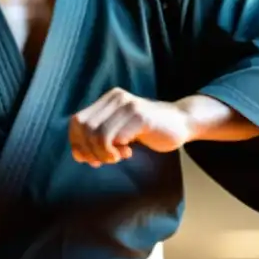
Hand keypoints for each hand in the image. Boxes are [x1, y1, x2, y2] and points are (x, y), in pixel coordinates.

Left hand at [69, 88, 192, 167]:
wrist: (181, 122)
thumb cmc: (147, 130)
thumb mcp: (119, 132)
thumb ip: (98, 139)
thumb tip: (78, 155)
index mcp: (107, 99)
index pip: (77, 121)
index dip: (77, 142)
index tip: (88, 157)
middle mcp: (116, 98)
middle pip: (85, 128)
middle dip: (90, 151)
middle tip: (104, 161)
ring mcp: (128, 106)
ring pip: (98, 135)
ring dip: (104, 154)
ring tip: (117, 157)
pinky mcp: (140, 117)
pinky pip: (116, 138)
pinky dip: (116, 152)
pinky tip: (128, 153)